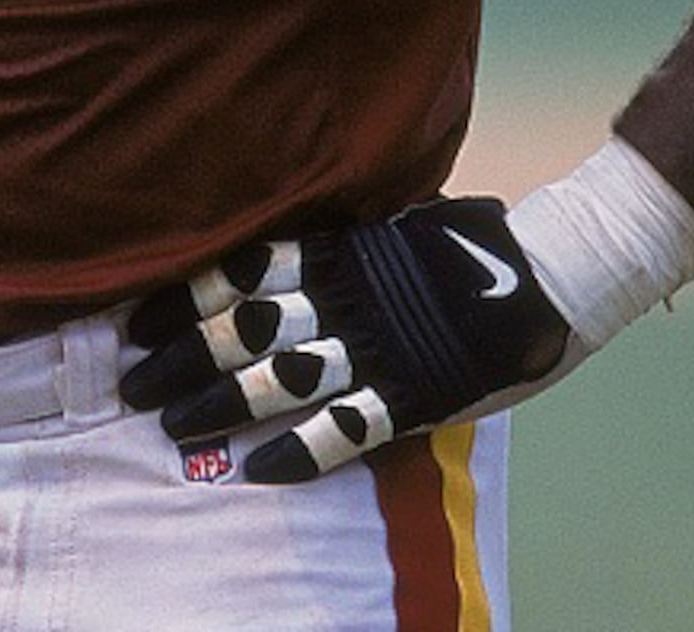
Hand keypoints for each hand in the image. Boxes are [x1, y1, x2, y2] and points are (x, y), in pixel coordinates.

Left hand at [117, 196, 573, 482]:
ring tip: (174, 425)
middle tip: (134, 385)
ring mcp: (383, 347)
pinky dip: (304, 448)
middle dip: (185, 357)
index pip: (244, 271)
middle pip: (247, 327)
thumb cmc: (474, 245)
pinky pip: (350, 425)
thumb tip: (284, 251)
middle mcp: (351, 297)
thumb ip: (340, 244)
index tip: (138, 320)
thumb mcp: (395, 226)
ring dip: (223, 401)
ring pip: (284, 376)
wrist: (559, 269)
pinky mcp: (417, 394)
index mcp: (343, 252)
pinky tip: (261, 467)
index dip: (187, 298)